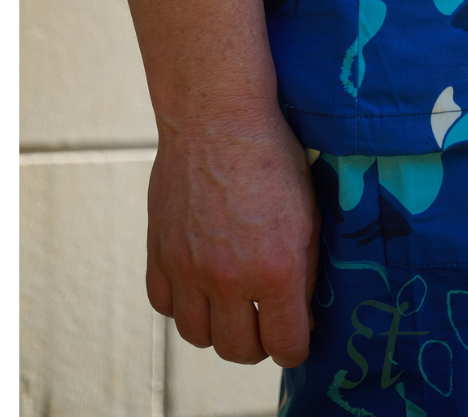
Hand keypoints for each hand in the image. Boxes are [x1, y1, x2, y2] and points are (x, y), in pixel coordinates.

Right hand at [145, 104, 320, 366]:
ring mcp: (187, 268)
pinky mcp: (159, 252)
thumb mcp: (309, 213)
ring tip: (232, 302)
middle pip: (239, 351)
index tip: (298, 329)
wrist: (218, 117)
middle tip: (266, 317)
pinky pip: (165, 305)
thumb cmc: (273, 157)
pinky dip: (183, 303)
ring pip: (198, 336)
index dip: (297, 343)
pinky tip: (200, 281)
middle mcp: (227, 278)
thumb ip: (304, 270)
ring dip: (218, 327)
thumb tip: (301, 311)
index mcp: (275, 270)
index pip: (286, 345)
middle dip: (258, 341)